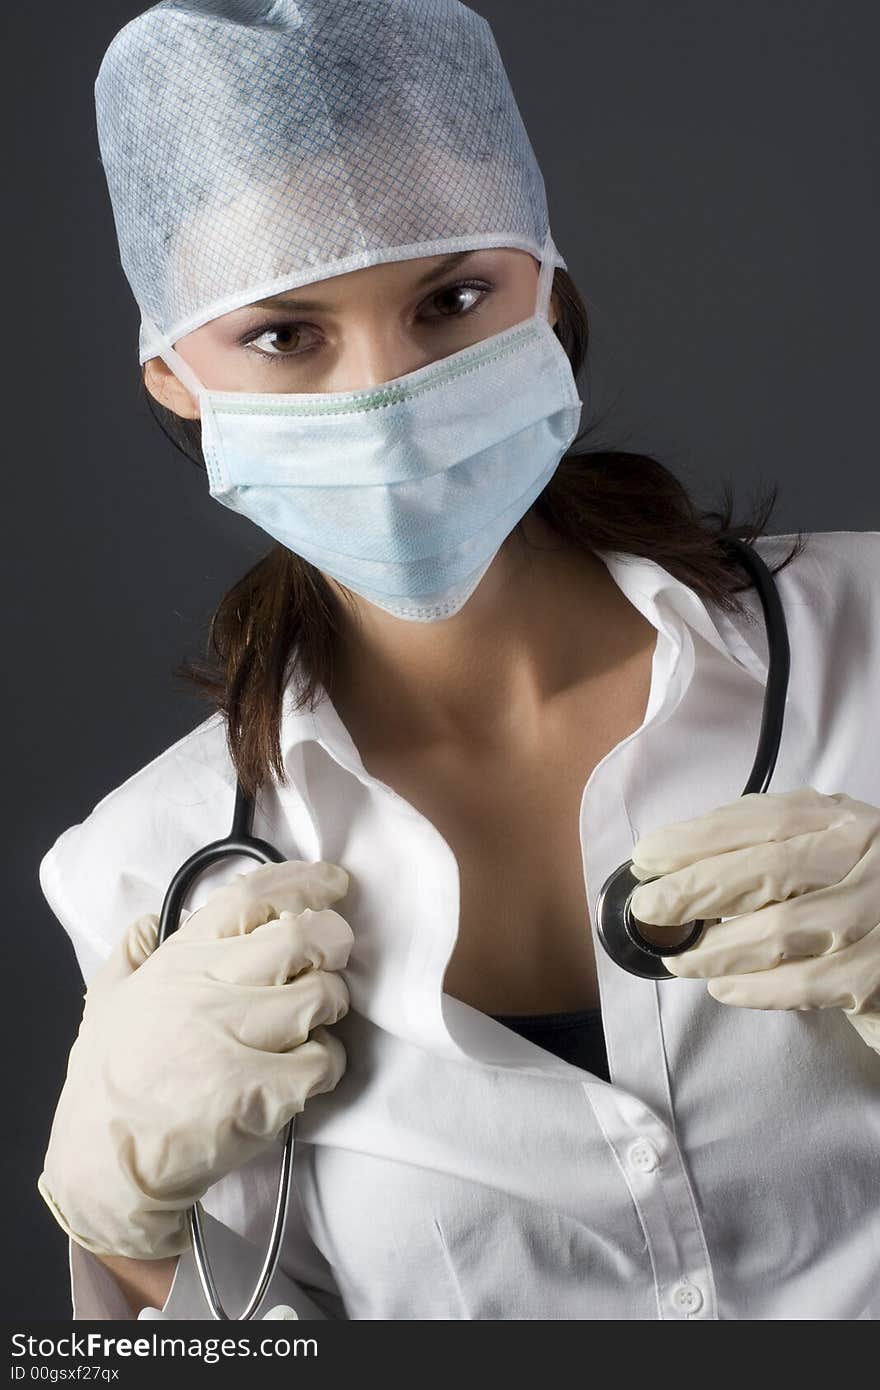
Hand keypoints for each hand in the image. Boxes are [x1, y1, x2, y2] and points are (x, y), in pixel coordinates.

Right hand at [38, 860, 354, 1258]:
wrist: (103, 1166)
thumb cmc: (106, 1085)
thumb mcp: (105, 1001)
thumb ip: (131, 952)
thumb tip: (149, 919)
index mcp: (180, 961)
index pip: (252, 895)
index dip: (303, 881)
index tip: (333, 883)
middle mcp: (210, 991)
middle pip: (304, 935)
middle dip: (335, 938)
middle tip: (335, 953)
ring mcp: (236, 1040)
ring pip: (324, 994)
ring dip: (333, 1004)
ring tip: (314, 1021)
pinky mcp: (261, 1093)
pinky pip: (326, 1058)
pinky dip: (327, 1061)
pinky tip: (304, 1070)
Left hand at [628, 787, 879, 1054]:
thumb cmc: (856, 895)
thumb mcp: (821, 851)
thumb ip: (764, 844)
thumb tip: (673, 859)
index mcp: (845, 821)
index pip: (763, 820)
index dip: (698, 839)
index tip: (648, 858)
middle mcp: (868, 858)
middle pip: (766, 871)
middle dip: (694, 891)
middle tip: (649, 910)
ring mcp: (876, 915)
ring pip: (779, 931)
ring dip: (715, 949)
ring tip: (680, 959)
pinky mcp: (876, 974)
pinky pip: (802, 984)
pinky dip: (753, 988)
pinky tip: (723, 987)